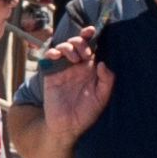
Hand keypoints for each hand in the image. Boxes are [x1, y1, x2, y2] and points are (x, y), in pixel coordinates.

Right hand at [35, 33, 113, 148]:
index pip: (91, 48)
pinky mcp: (50, 74)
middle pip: (77, 43)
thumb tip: (102, 63)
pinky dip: (53, 52)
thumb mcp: (102, 98)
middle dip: (81, 42)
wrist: (66, 126)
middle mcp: (77, 67)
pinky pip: (49, 57)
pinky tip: (57, 56)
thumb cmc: (86, 114)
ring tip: (74, 59)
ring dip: (69, 47)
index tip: (92, 30)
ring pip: (64, 47)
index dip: (91, 37)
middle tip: (84, 54)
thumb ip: (106, 80)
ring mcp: (63, 69)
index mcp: (90, 70)